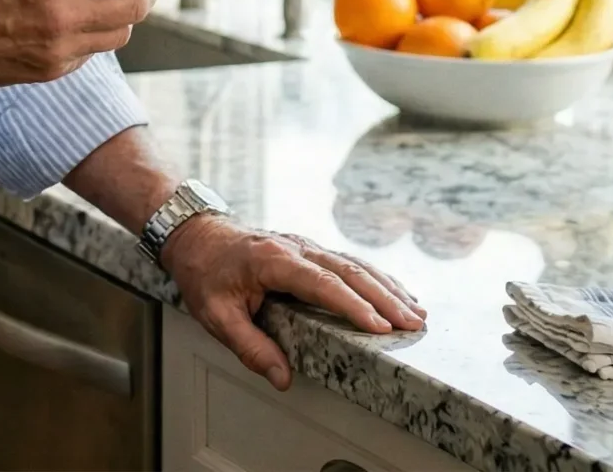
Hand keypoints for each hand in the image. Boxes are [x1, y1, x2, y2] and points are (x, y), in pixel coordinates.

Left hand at [160, 215, 426, 391]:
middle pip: (349, 271)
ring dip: (387, 288)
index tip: (381, 327)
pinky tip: (395, 293)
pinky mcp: (309, 250)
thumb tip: (282, 378)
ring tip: (416, 312)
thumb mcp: (215, 315)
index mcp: (273, 261)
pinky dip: (376, 278)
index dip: (353, 306)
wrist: (195, 234)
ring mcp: (305, 246)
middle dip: (385, 299)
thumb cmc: (204, 273)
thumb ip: (249, 347)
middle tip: (413, 324)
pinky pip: (348, 263)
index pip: (322, 284)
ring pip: (355, 264)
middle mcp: (296, 248)